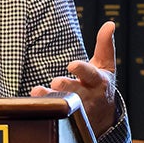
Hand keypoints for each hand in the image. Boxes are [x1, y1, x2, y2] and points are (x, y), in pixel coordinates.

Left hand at [30, 20, 117, 136]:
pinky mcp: (68, 118)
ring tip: (38, 92)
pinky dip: (46, 110)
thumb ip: (105, 45)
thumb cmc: (101, 84)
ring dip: (52, 98)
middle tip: (56, 82)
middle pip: (77, 91)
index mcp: (98, 81)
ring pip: (65, 105)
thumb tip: (110, 23)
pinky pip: (57, 115)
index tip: (71, 65)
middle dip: (67, 87)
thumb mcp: (105, 66)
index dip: (82, 69)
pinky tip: (34, 102)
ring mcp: (78, 109)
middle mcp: (88, 95)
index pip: (91, 74)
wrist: (104, 116)